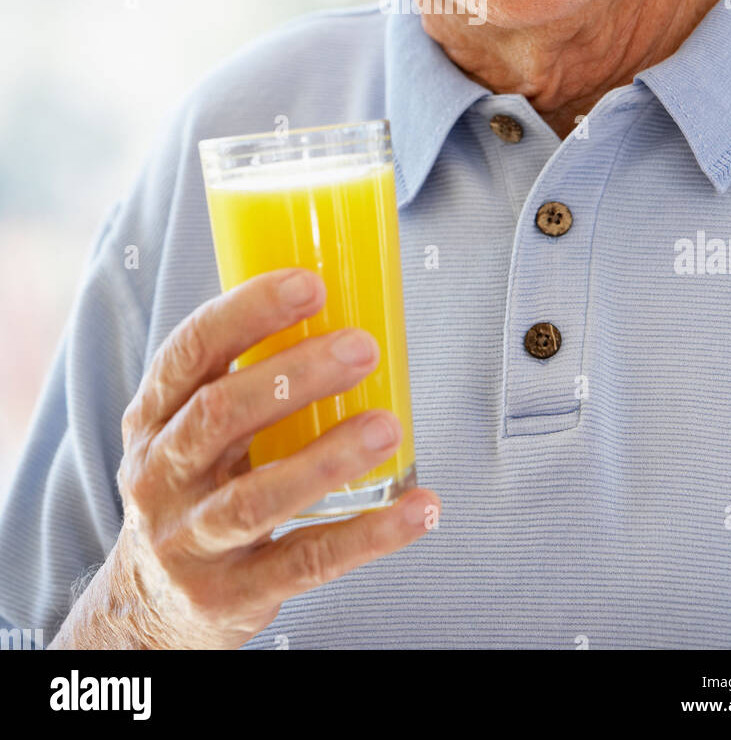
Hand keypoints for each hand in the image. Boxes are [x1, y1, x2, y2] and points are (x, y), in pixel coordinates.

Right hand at [49, 268, 438, 648]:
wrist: (149, 606)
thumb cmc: (194, 486)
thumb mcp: (189, 429)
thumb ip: (245, 379)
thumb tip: (346, 310)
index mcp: (154, 417)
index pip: (190, 351)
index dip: (247, 312)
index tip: (310, 284)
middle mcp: (160, 476)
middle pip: (219, 416)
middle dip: (294, 376)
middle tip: (362, 347)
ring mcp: (191, 541)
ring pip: (258, 496)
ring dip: (329, 457)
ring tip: (389, 425)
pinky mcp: (231, 595)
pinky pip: (306, 562)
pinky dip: (368, 535)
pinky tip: (418, 509)